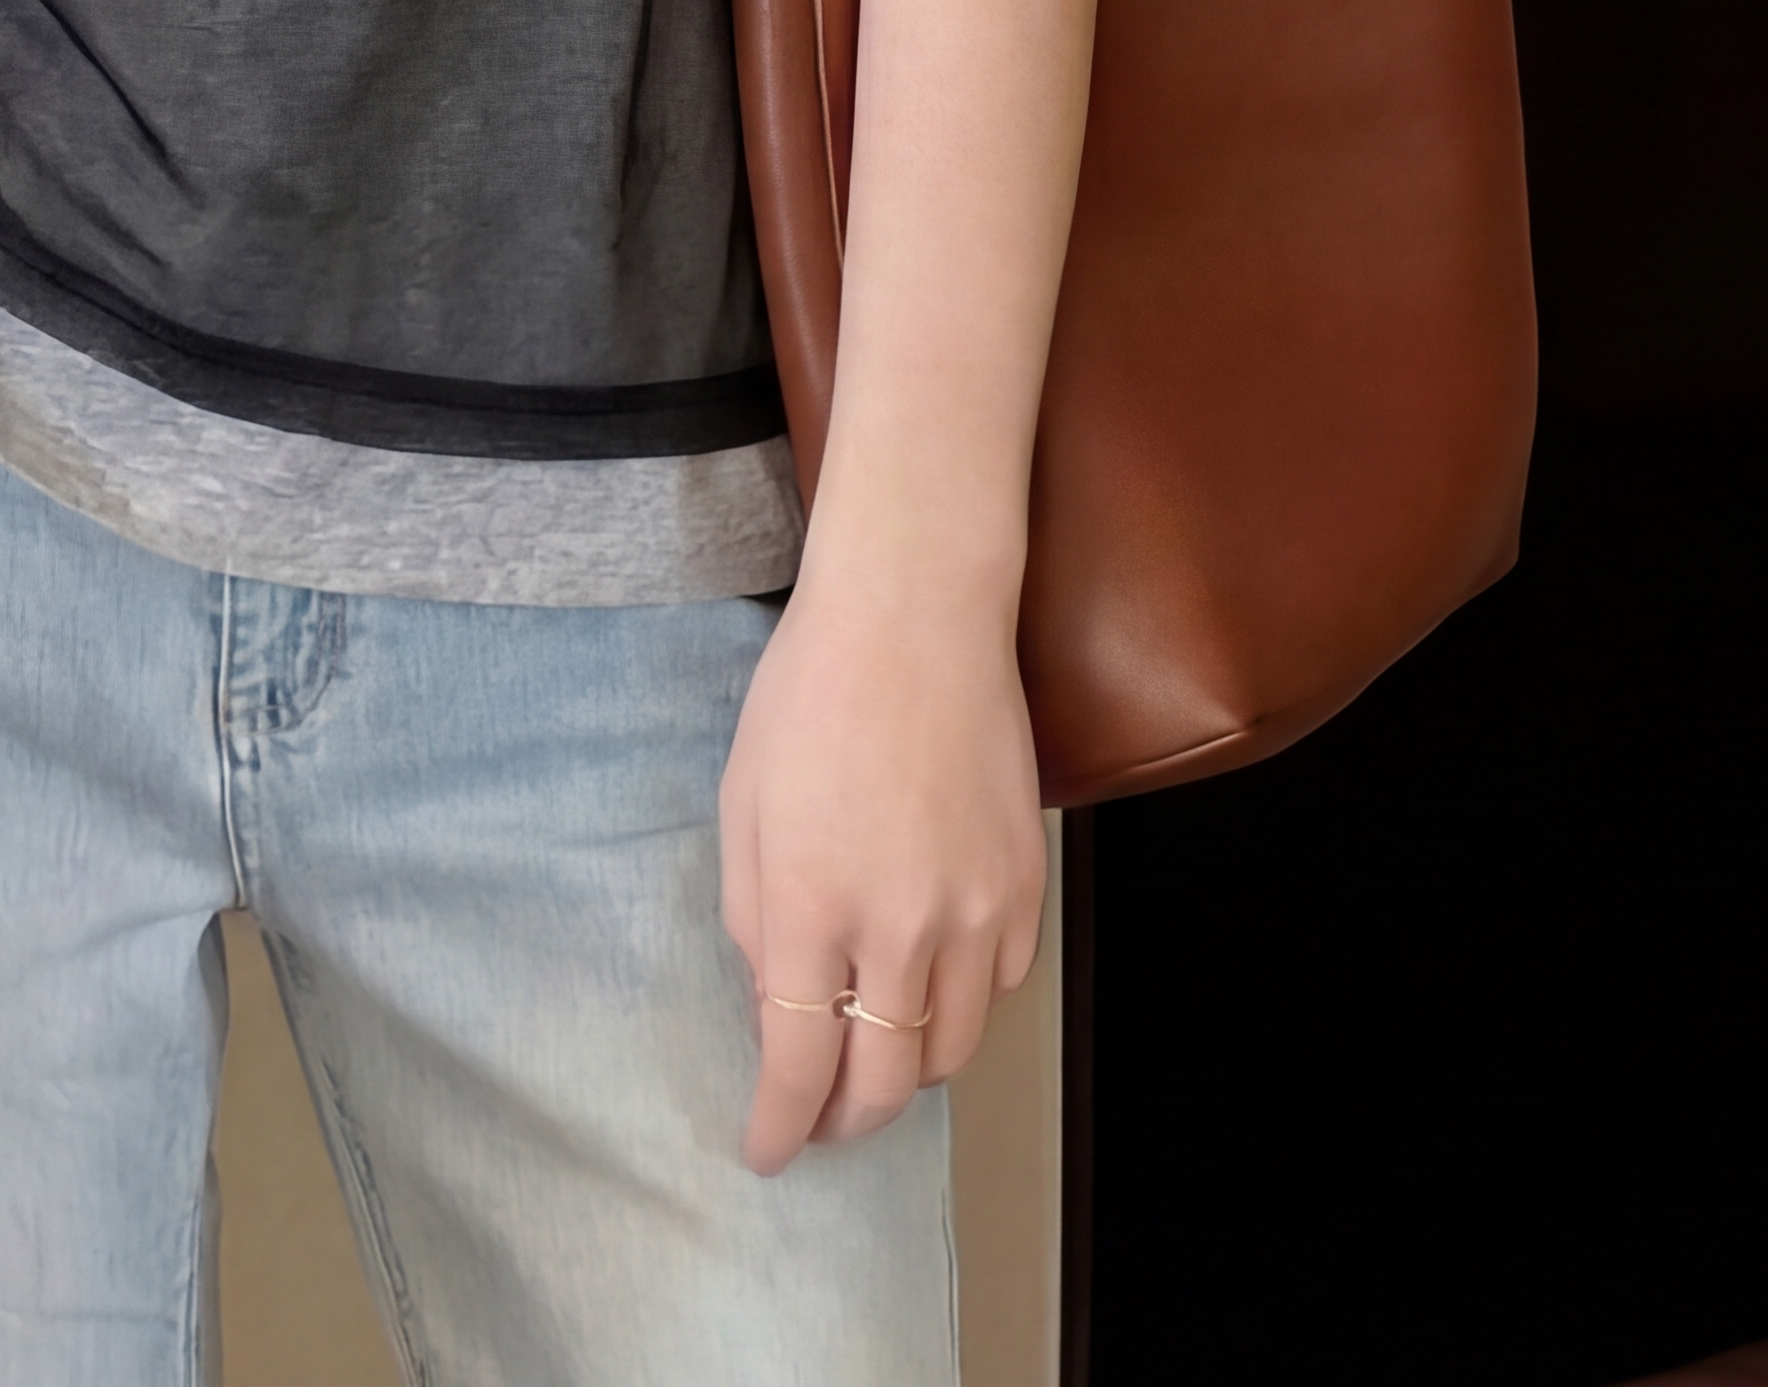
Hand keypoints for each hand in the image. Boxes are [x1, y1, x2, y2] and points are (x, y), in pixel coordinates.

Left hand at [719, 570, 1047, 1171]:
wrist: (914, 615)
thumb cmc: (808, 695)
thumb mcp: (743, 808)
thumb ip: (757, 923)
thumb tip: (778, 1012)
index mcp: (814, 904)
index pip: (801, 1065)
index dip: (782, 1127)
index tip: (768, 1153)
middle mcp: (901, 925)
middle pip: (886, 1081)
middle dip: (847, 1121)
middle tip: (821, 1123)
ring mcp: (974, 910)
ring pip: (951, 1049)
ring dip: (908, 1071)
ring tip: (874, 1062)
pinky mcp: (1024, 886)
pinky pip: (996, 987)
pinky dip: (961, 1007)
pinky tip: (930, 985)